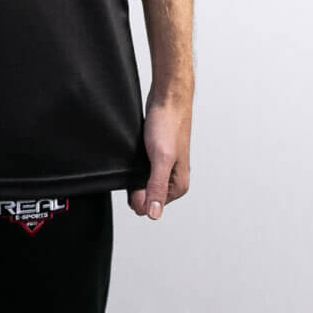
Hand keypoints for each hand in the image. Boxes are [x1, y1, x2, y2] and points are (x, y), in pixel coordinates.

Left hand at [127, 82, 191, 219]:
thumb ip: (157, 187)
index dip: (138, 198)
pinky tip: (133, 156)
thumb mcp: (161, 158)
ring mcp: (165, 167)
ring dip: (134, 175)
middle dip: (135, 187)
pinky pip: (142, 170)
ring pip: (143, 182)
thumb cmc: (168, 124)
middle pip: (146, 196)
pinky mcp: (156, 156)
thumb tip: (154, 214)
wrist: (167, 98)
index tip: (134, 181)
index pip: (152, 208)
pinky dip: (135, 166)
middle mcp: (174, 179)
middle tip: (135, 165)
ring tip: (136, 158)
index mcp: (179, 185)